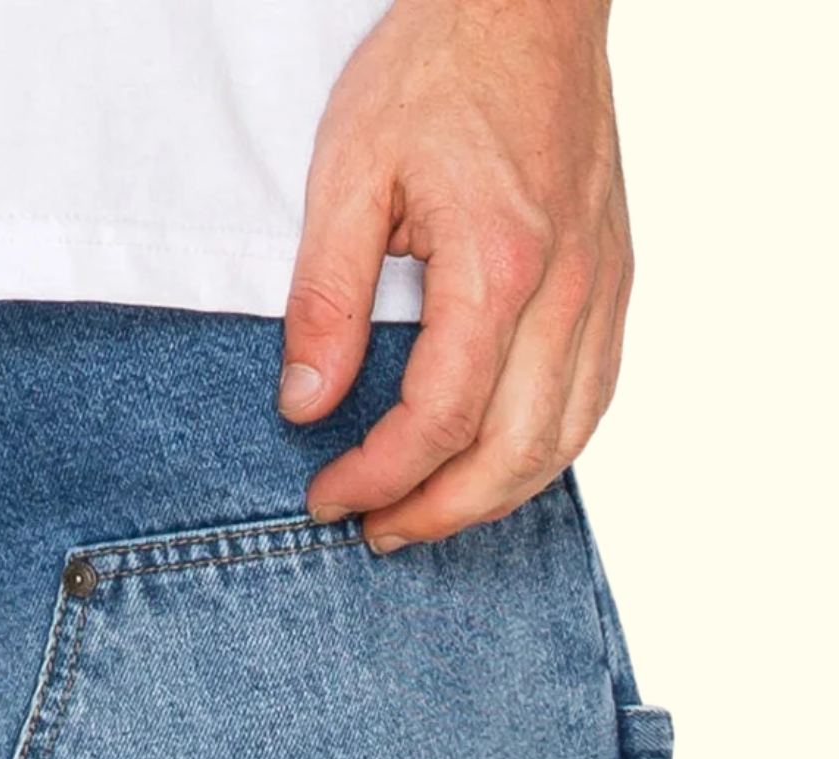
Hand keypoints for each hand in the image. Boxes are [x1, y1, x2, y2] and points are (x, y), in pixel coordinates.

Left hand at [281, 0, 630, 550]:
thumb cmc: (437, 68)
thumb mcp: (348, 172)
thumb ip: (327, 296)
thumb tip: (306, 401)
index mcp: (498, 263)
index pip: (439, 420)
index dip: (378, 478)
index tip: (327, 497)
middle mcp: (565, 286)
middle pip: (513, 454)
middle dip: (438, 513)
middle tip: (374, 530)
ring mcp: (600, 284)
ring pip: (564, 439)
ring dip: (494, 498)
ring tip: (424, 513)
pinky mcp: (613, 277)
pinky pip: (593, 396)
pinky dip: (543, 451)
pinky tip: (491, 463)